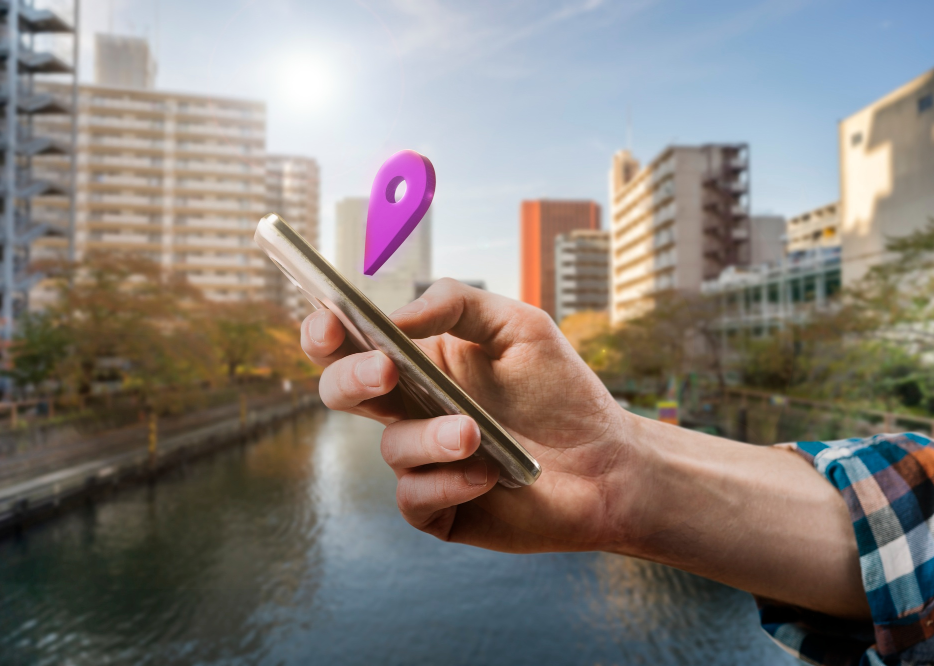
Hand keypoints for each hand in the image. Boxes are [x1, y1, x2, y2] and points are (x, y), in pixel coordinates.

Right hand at [300, 279, 645, 552]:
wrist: (608, 461)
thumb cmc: (561, 390)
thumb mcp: (518, 325)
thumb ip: (457, 303)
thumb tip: (396, 318)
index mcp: (418, 364)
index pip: (350, 344)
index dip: (325, 331)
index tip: (330, 319)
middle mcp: (410, 411)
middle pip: (340, 393)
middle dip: (353, 378)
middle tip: (387, 369)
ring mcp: (422, 461)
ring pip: (391, 448)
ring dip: (430, 436)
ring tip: (475, 432)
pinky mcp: (439, 508)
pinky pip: (414, 498)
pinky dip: (447, 483)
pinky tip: (487, 475)